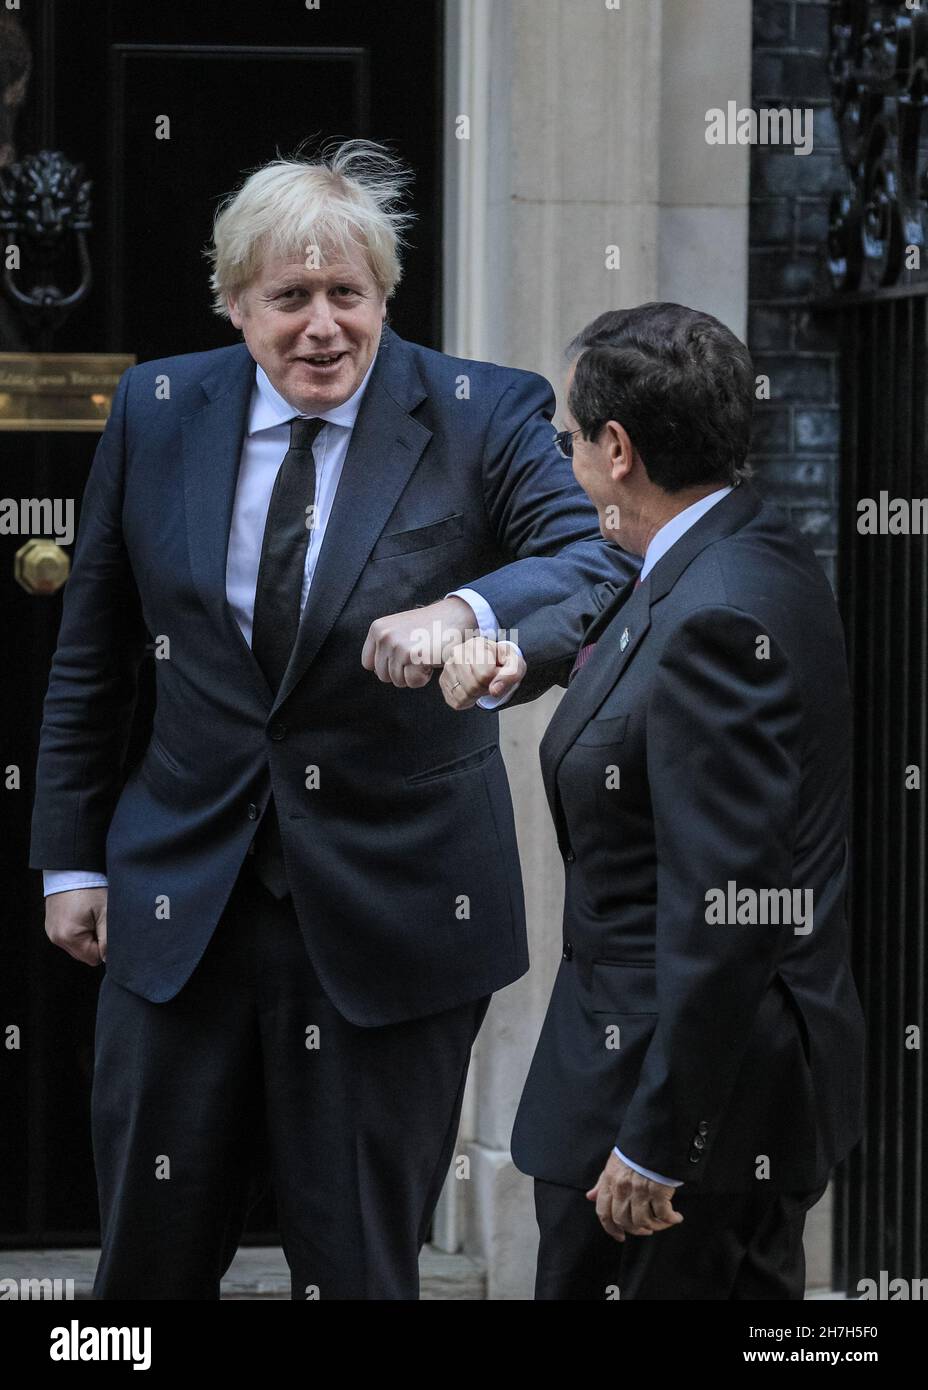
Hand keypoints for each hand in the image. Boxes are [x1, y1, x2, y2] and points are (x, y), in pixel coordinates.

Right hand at [45, 887, 107, 966]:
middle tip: (98, 919)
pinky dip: (77, 930)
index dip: (104, 946)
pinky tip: (81, 914)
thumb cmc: (90, 889)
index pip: (94, 958)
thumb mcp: (105, 914)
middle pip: (84, 954)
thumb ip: (108, 940)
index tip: (105, 927)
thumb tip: (110, 959)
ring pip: (77, 946)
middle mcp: (56, 937)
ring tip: (89, 915)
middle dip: (95, 940)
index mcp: (69, 936)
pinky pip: (68, 937)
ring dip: (86, 935)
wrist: (71, 869)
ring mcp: (51, 931)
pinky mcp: (51, 925)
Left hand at [361, 597, 477, 688]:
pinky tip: (430, 660)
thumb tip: (376, 671)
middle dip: (401, 672)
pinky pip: (413, 682)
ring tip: (424, 655)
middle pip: (382, 675)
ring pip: (397, 681)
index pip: (368, 663)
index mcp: (377, 629)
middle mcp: (384, 636)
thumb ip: (384, 646)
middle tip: (417, 655)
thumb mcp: (398, 629)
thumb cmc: (429, 627)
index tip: (403, 656)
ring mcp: (397, 646)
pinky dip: (424, 677)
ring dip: (413, 674)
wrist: (455, 616)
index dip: (387, 665)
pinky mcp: (413, 655)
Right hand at [440, 637, 525, 709]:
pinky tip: (472, 689)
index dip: (496, 678)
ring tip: (481, 683)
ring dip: (477, 695)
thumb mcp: (515, 664)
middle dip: (486, 687)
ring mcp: (447, 667)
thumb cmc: (502, 662)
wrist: (491, 662)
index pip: (485, 674)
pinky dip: (468, 701)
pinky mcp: (443, 682)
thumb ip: (511, 673)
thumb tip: (495, 689)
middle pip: (473, 686)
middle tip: (490, 680)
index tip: (497, 672)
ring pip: (464, 695)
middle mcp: (457, 653)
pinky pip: (457, 702)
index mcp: (476, 644)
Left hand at [585, 1151, 683, 1241]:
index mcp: (610, 1181)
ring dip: (655, 1226)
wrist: (656, 1135)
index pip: (603, 1212)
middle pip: (624, 1220)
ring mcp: (640, 1190)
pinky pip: (663, 1215)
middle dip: (636, 1230)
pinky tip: (676, 1217)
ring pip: (643, 1222)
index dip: (611, 1229)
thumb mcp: (614, 1162)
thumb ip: (603, 1182)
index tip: (620, 1237)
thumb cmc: (635, 1149)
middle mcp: (622, 1188)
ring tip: (663, 1222)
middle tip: (646, 1230)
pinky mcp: (659, 1191)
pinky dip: (671, 1220)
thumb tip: (589, 1196)